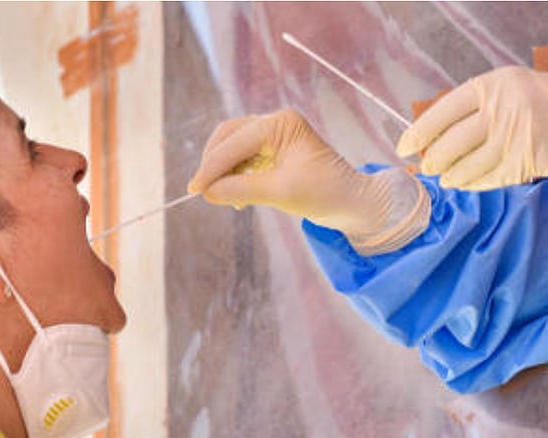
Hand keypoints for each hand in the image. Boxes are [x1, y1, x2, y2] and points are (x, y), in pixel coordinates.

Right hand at [188, 109, 429, 254]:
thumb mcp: (281, 193)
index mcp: (281, 123)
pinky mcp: (272, 151)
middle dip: (214, 164)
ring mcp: (273, 136)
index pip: (236, 142)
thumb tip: (208, 192)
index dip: (213, 167)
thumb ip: (241, 189)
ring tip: (223, 197)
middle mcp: (275, 123)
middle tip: (203, 191)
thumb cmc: (325, 193)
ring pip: (232, 148)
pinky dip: (233, 176)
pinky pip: (242, 160)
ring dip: (223, 172)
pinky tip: (235, 196)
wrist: (352, 204)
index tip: (195, 189)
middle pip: (228, 137)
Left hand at [396, 66, 547, 189]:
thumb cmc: (539, 102)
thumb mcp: (504, 90)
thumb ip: (470, 109)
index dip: (417, 134)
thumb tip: (429, 139)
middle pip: (451, 144)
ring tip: (446, 179)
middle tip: (426, 168)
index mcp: (490, 86)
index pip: (441, 113)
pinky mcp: (528, 161)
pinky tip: (466, 184)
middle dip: (433, 161)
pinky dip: (474, 184)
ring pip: (468, 167)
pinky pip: (490, 179)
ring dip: (452, 177)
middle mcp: (502, 109)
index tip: (403, 149)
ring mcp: (516, 137)